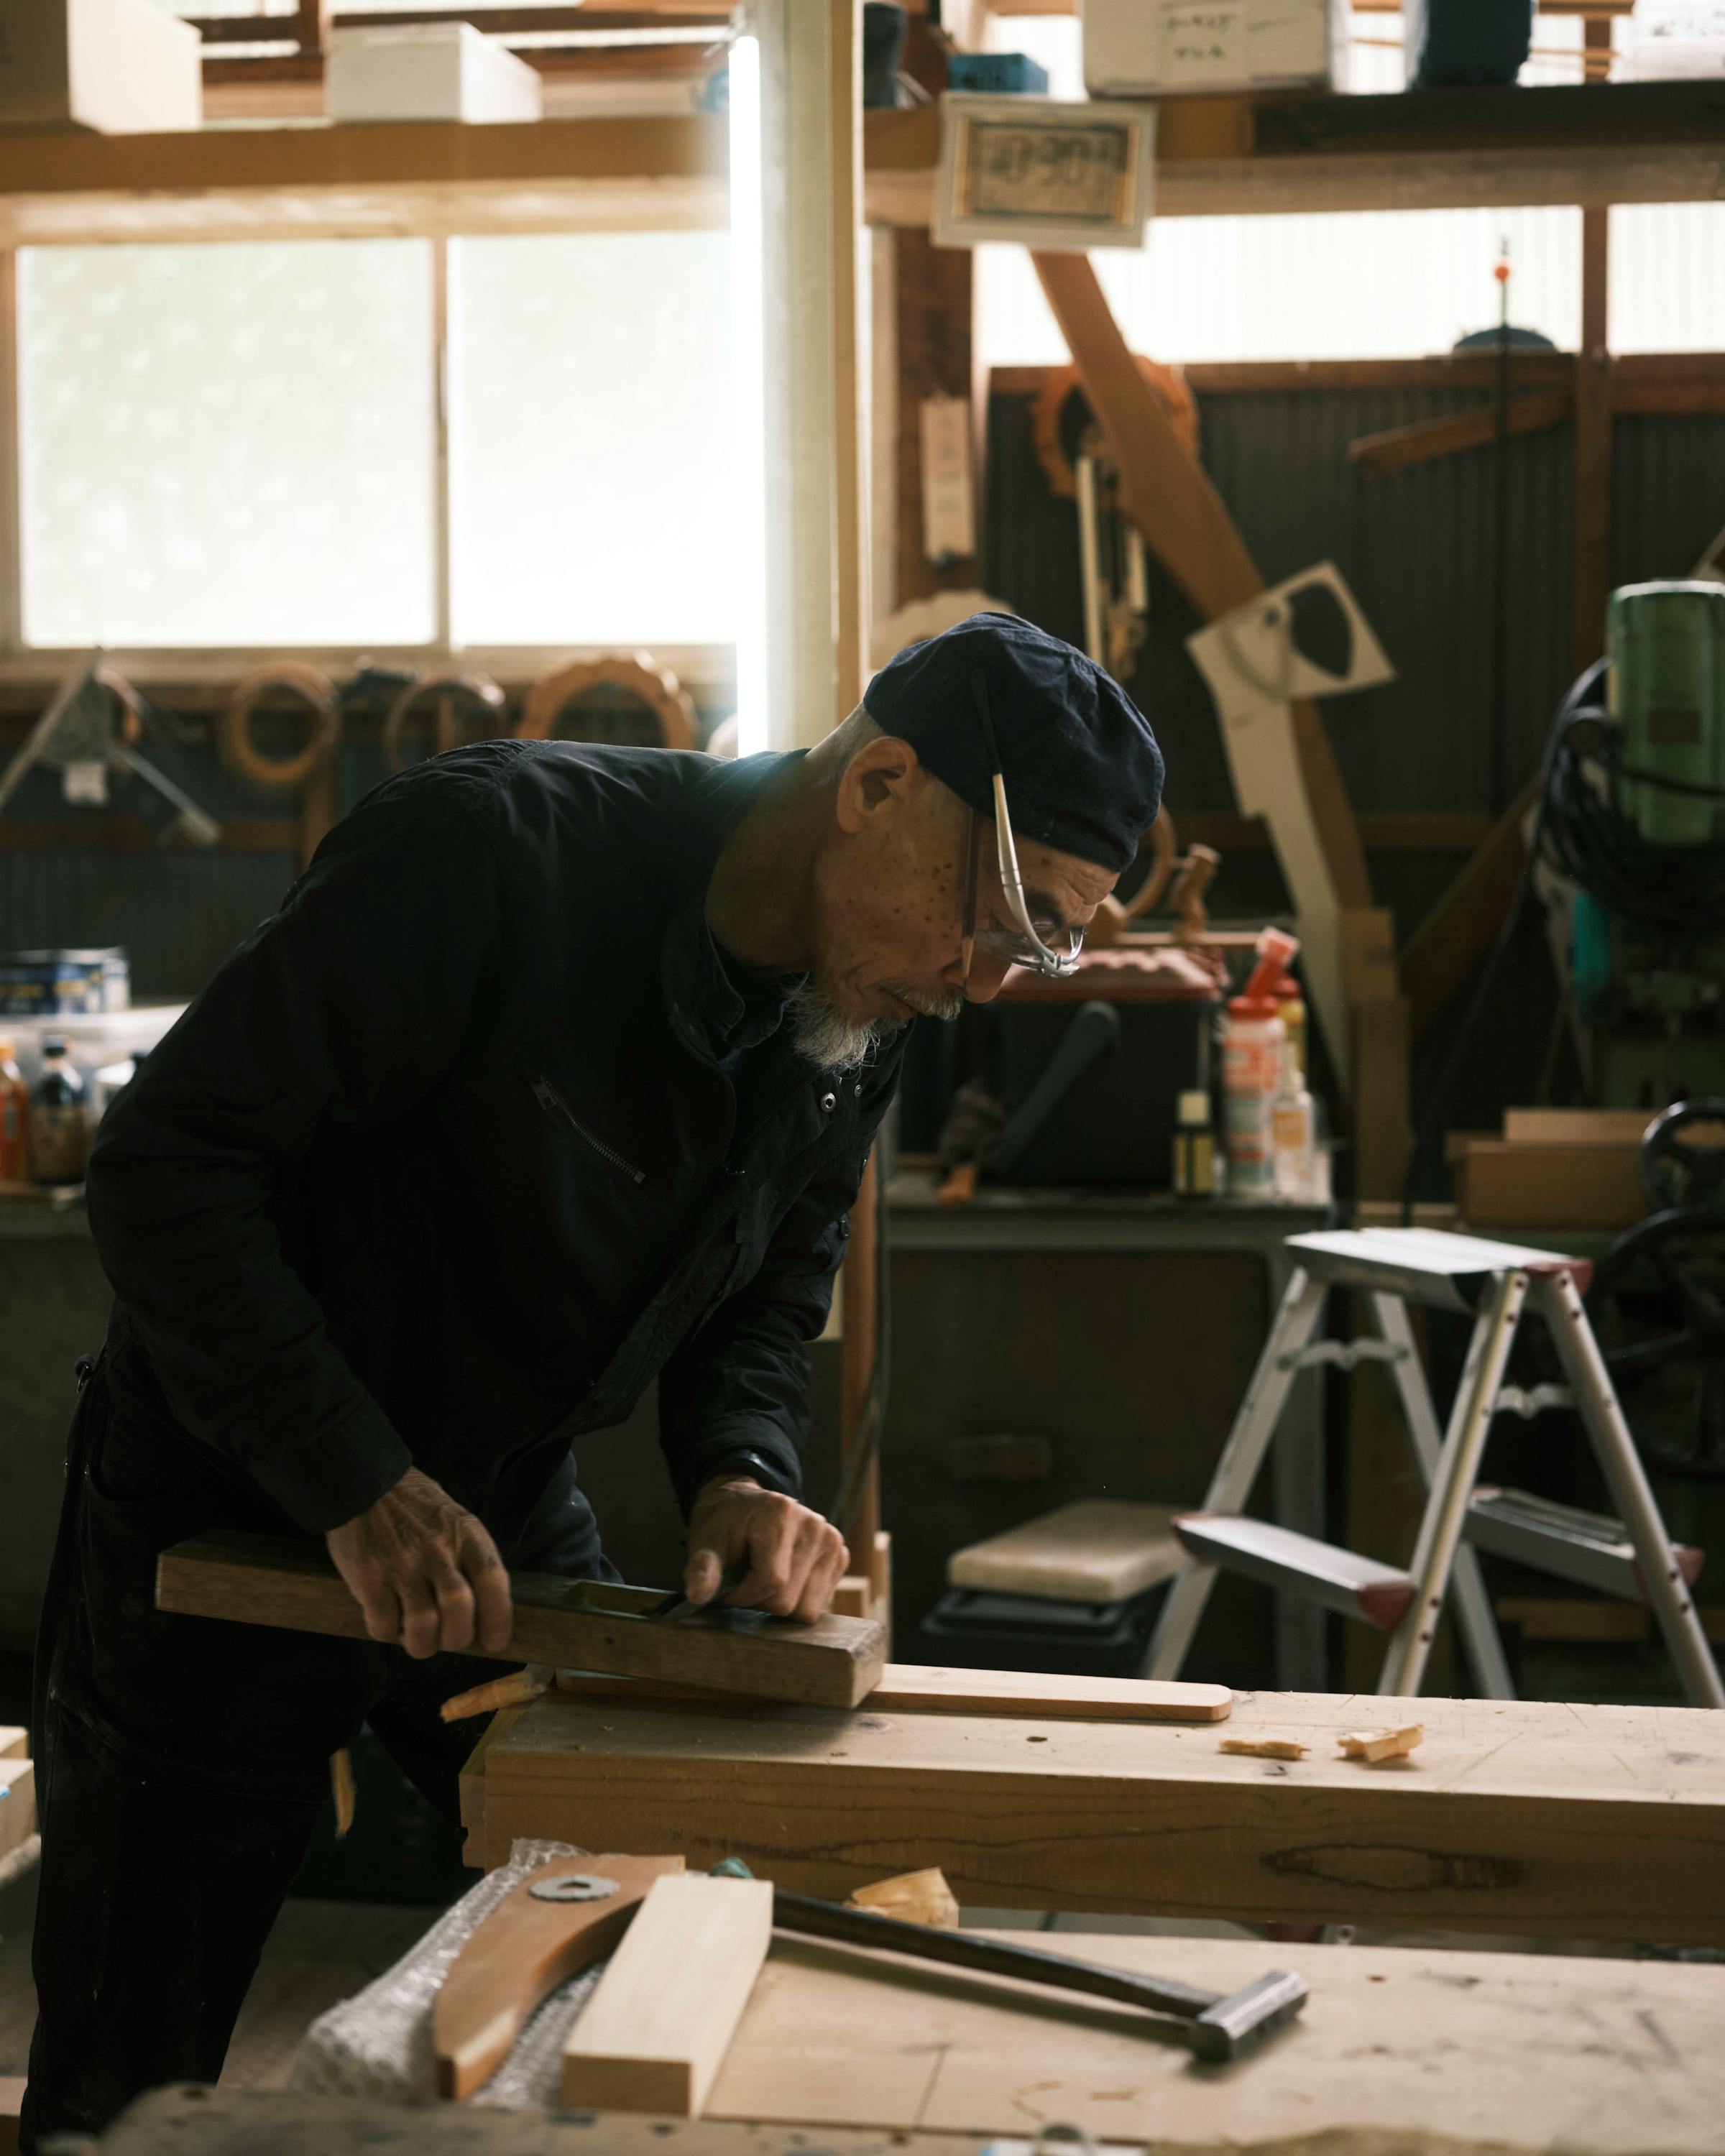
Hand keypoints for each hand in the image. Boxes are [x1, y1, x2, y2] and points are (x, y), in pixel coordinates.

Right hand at [326, 1466, 513, 1660]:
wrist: (366, 1482)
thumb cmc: (416, 1508)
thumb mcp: (456, 1520)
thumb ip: (470, 1560)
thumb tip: (482, 1616)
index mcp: (466, 1534)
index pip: (493, 1581)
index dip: (499, 1620)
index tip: (494, 1642)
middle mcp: (437, 1549)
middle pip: (459, 1612)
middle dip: (456, 1638)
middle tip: (448, 1638)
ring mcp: (401, 1563)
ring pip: (423, 1626)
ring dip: (423, 1644)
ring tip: (418, 1638)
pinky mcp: (368, 1576)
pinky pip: (383, 1625)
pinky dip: (388, 1633)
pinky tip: (389, 1620)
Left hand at [683, 1476, 848, 1623]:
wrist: (743, 1506)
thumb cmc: (724, 1524)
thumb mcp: (706, 1541)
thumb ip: (702, 1567)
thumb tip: (696, 1595)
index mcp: (782, 1513)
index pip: (771, 1581)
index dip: (742, 1595)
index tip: (727, 1587)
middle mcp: (815, 1525)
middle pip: (788, 1600)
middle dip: (758, 1601)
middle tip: (743, 1582)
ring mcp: (831, 1541)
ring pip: (806, 1610)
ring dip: (778, 1604)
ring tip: (762, 1579)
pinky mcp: (839, 1557)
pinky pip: (818, 1605)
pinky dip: (796, 1601)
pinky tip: (782, 1579)